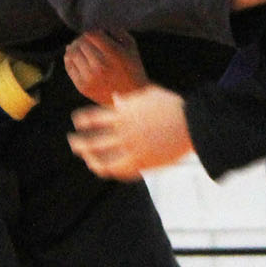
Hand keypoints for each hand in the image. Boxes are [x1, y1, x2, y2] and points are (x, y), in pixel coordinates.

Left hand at [64, 30, 145, 104]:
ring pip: (72, 53)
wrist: (131, 97)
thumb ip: (116, 30)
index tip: (95, 33)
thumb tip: (96, 22)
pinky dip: (69, 58)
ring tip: (80, 46)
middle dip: (82, 38)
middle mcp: (100, 66)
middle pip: (80, 43)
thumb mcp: (130, 46)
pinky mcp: (82, 87)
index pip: (91, 34)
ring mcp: (89, 78)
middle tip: (87, 39)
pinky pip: (69, 66)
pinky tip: (75, 56)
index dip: (91, 30)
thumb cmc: (132, 68)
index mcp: (113, 54)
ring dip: (74, 47)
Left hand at [68, 85, 192, 179]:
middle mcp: (124, 132)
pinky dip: (111, 170)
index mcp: (123, 114)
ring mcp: (132, 149)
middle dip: (79, 143)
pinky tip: (106, 168)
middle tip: (72, 142)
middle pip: (92, 142)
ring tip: (87, 159)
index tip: (77, 122)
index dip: (81, 120)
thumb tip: (115, 99)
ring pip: (102, 161)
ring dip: (90, 160)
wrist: (193, 124)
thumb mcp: (149, 96)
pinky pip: (120, 171)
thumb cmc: (173, 107)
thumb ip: (129, 100)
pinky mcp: (143, 163)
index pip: (92, 118)